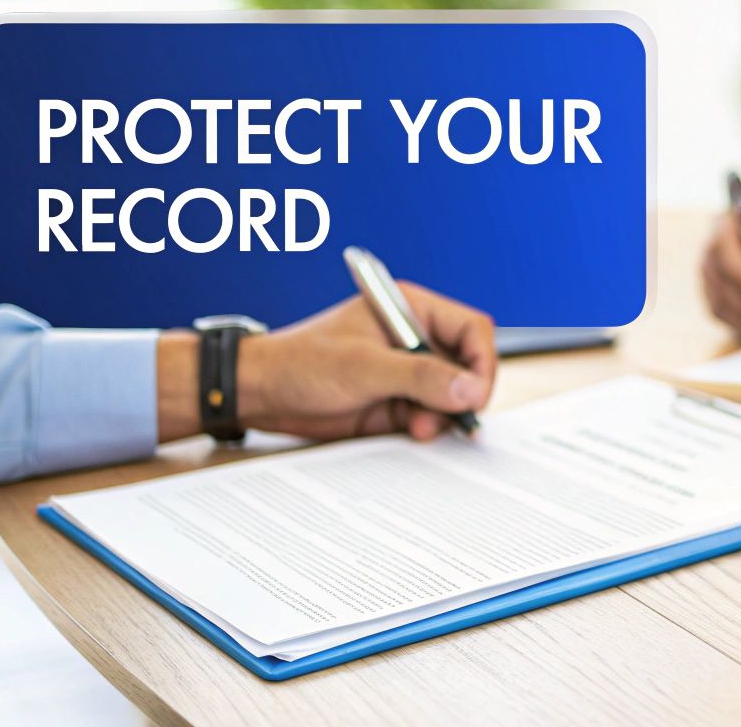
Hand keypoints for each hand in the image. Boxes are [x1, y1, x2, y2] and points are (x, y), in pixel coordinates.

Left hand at [156, 282, 496, 442]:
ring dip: (442, 415)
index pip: (472, 330)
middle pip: (467, 365)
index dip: (481, 363)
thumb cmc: (301, 363)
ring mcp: (405, 371)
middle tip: (450, 419)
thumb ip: (422, 376)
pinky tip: (411, 432)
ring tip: (418, 427)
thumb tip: (471, 388)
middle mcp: (414, 337)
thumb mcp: (365, 367)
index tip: (474, 395)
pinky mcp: (395, 400)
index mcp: (410, 308)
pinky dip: (427, 427)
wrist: (259, 394)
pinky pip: (429, 415)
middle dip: (461, 395)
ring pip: (450, 395)